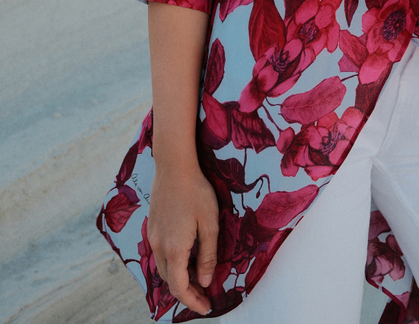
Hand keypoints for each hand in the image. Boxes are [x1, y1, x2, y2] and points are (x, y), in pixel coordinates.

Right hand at [148, 164, 218, 315]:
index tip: (207, 307)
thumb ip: (207, 255)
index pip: (179, 287)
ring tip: (199, 277)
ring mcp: (153, 236)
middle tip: (206, 294)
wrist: (174, 165)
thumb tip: (204, 281)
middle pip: (170, 280)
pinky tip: (187, 256)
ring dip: (180, 277)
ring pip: (164, 267)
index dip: (192, 301)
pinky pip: (161, 254)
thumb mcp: (210, 223)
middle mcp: (159, 246)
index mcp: (174, 249)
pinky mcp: (152, 226)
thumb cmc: (196, 191)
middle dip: (187, 292)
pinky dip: (173, 263)